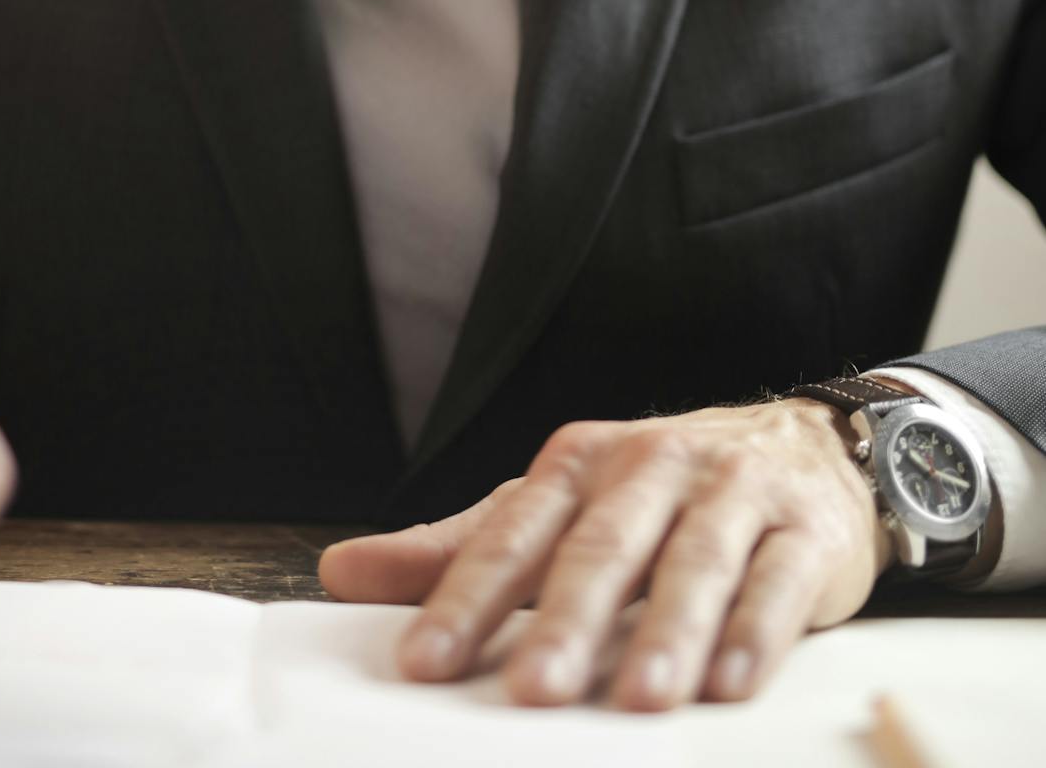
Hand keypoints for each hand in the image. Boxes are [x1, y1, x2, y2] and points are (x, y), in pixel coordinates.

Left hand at [318, 397, 893, 711]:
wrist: (805, 444)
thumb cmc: (660, 490)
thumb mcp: (559, 505)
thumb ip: (460, 546)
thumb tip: (341, 571)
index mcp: (581, 462)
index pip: (513, 533)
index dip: (467, 596)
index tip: (423, 662)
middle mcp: (653, 466)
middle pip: (602, 549)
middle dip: (565, 622)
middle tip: (531, 693)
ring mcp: (733, 492)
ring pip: (696, 562)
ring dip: (668, 632)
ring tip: (640, 701)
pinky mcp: (804, 529)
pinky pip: (779, 580)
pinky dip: (757, 633)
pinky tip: (731, 685)